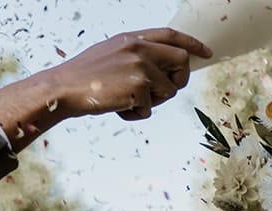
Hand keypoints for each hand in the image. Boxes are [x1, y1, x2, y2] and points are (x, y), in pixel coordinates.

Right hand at [0, 29, 210, 147]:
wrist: (64, 88)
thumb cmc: (86, 76)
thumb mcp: (112, 54)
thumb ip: (138, 56)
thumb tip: (165, 68)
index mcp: (132, 38)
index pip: (170, 35)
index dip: (192, 44)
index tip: (206, 52)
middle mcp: (139, 48)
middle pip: (182, 61)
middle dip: (180, 79)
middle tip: (164, 91)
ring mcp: (140, 67)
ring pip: (169, 90)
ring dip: (153, 102)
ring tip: (127, 100)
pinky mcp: (139, 87)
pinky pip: (151, 108)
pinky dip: (136, 114)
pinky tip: (118, 107)